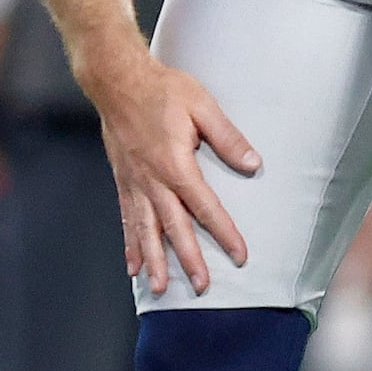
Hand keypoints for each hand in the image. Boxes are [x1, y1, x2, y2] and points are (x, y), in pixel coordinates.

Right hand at [86, 54, 259, 296]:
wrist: (117, 79)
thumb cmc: (163, 89)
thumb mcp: (203, 106)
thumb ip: (228, 137)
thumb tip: (254, 163)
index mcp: (175, 165)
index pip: (205, 207)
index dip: (225, 233)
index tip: (240, 256)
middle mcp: (152, 181)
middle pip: (174, 229)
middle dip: (189, 260)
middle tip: (202, 287)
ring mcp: (134, 184)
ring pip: (146, 231)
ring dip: (155, 261)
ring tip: (160, 290)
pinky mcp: (122, 181)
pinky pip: (127, 220)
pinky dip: (130, 245)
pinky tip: (133, 266)